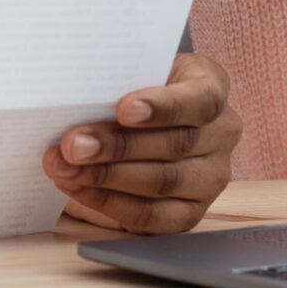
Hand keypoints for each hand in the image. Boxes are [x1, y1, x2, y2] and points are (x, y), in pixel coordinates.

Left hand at [43, 53, 239, 233]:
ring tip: (64, 168)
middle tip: (71, 145)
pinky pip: (151, 216)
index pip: (201, 99)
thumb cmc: (133, 87)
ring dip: (105, 177)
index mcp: (212, 88)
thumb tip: (77, 97)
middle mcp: (222, 133)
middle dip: (117, 146)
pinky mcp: (190, 213)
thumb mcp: (133, 72)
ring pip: (162, 182)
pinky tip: (78, 187)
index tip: (123, 109)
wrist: (141, 120)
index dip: (163, 106)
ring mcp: (211, 177)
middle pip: (175, 144)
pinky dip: (108, 202)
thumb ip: (117, 81)